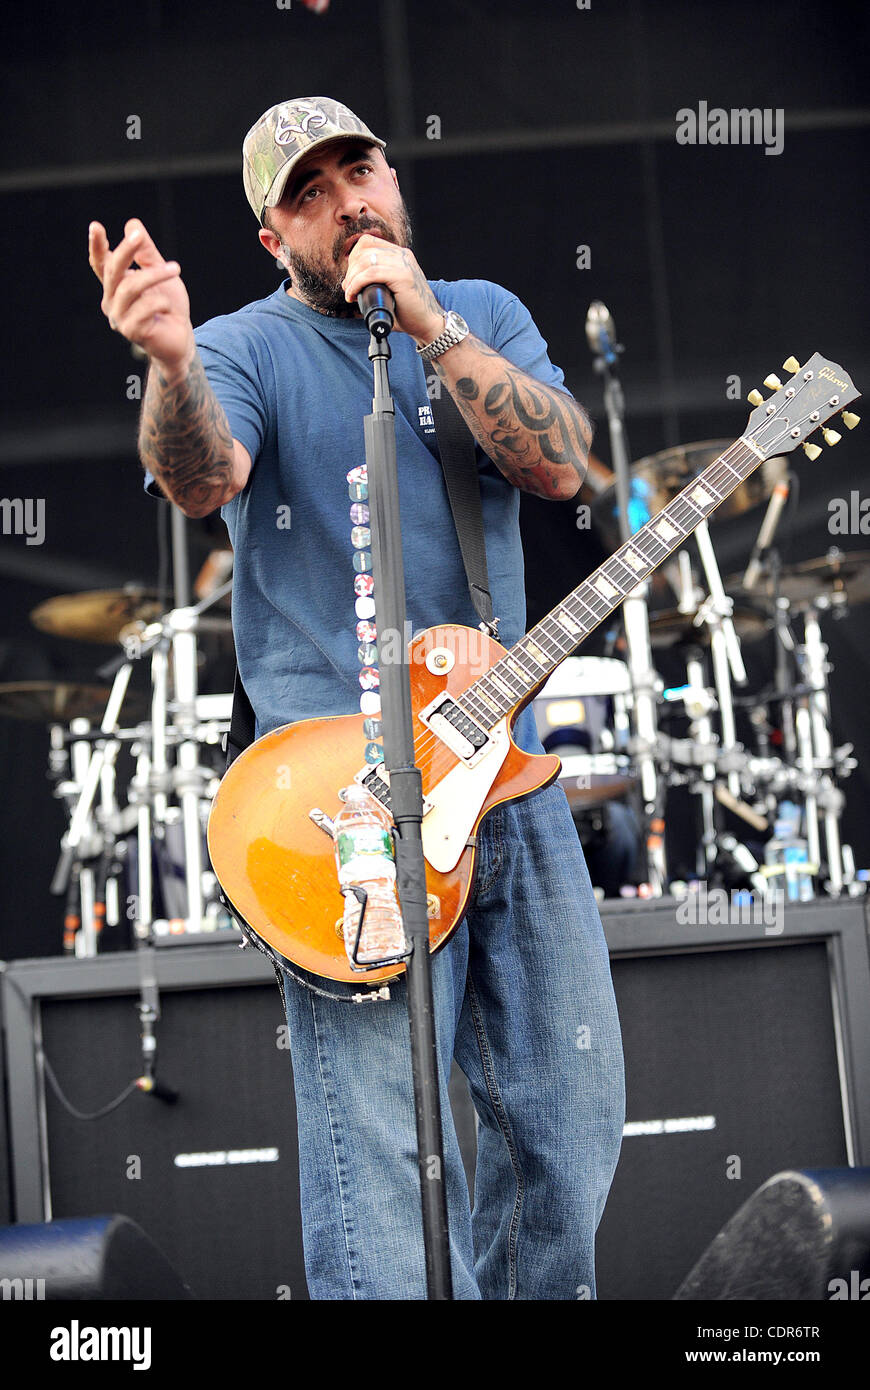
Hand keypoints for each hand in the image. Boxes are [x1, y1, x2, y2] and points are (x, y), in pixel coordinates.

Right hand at [88, 218, 194, 373]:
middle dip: (125, 250)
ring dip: (154, 276)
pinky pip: (144, 308)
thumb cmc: (169, 305)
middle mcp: (112, 301)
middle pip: (113, 271)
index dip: (97, 246)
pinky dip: (160, 302)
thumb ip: (147, 252)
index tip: (95, 226)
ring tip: (175, 269)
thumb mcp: (161, 272)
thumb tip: (132, 224)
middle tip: (138, 236)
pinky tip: (169, 308)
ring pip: (130, 288)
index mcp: (115, 285)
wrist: (181, 339)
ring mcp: (119, 318)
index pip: (102, 264)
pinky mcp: (132, 332)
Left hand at [341, 234, 444, 343]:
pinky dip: (357, 284)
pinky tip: (354, 295)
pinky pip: (371, 273)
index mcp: (399, 255)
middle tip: (348, 288)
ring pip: (366, 260)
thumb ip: (375, 281)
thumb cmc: (408, 313)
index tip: (350, 278)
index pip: (368, 243)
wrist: (428, 325)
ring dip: (352, 278)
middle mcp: (402, 255)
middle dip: (350, 269)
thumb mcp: (390, 289)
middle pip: (364, 249)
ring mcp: (404, 264)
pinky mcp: (403, 276)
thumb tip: (348, 282)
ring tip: (350, 293)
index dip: (353, 258)